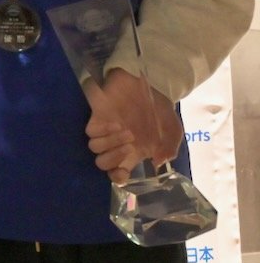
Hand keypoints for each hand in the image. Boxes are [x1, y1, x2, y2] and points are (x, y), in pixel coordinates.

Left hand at [83, 68, 183, 182]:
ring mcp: (106, 130)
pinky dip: (103, 131)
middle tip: (131, 146)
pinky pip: (91, 131)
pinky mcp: (98, 116)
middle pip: (102, 163)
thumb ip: (169, 148)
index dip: (117, 177)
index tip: (125, 173)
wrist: (150, 84)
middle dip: (114, 159)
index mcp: (134, 153)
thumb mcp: (173, 131)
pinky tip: (117, 123)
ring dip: (111, 144)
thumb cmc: (160, 110)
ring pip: (94, 148)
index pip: (117, 173)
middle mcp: (117, 144)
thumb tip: (157, 163)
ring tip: (128, 132)